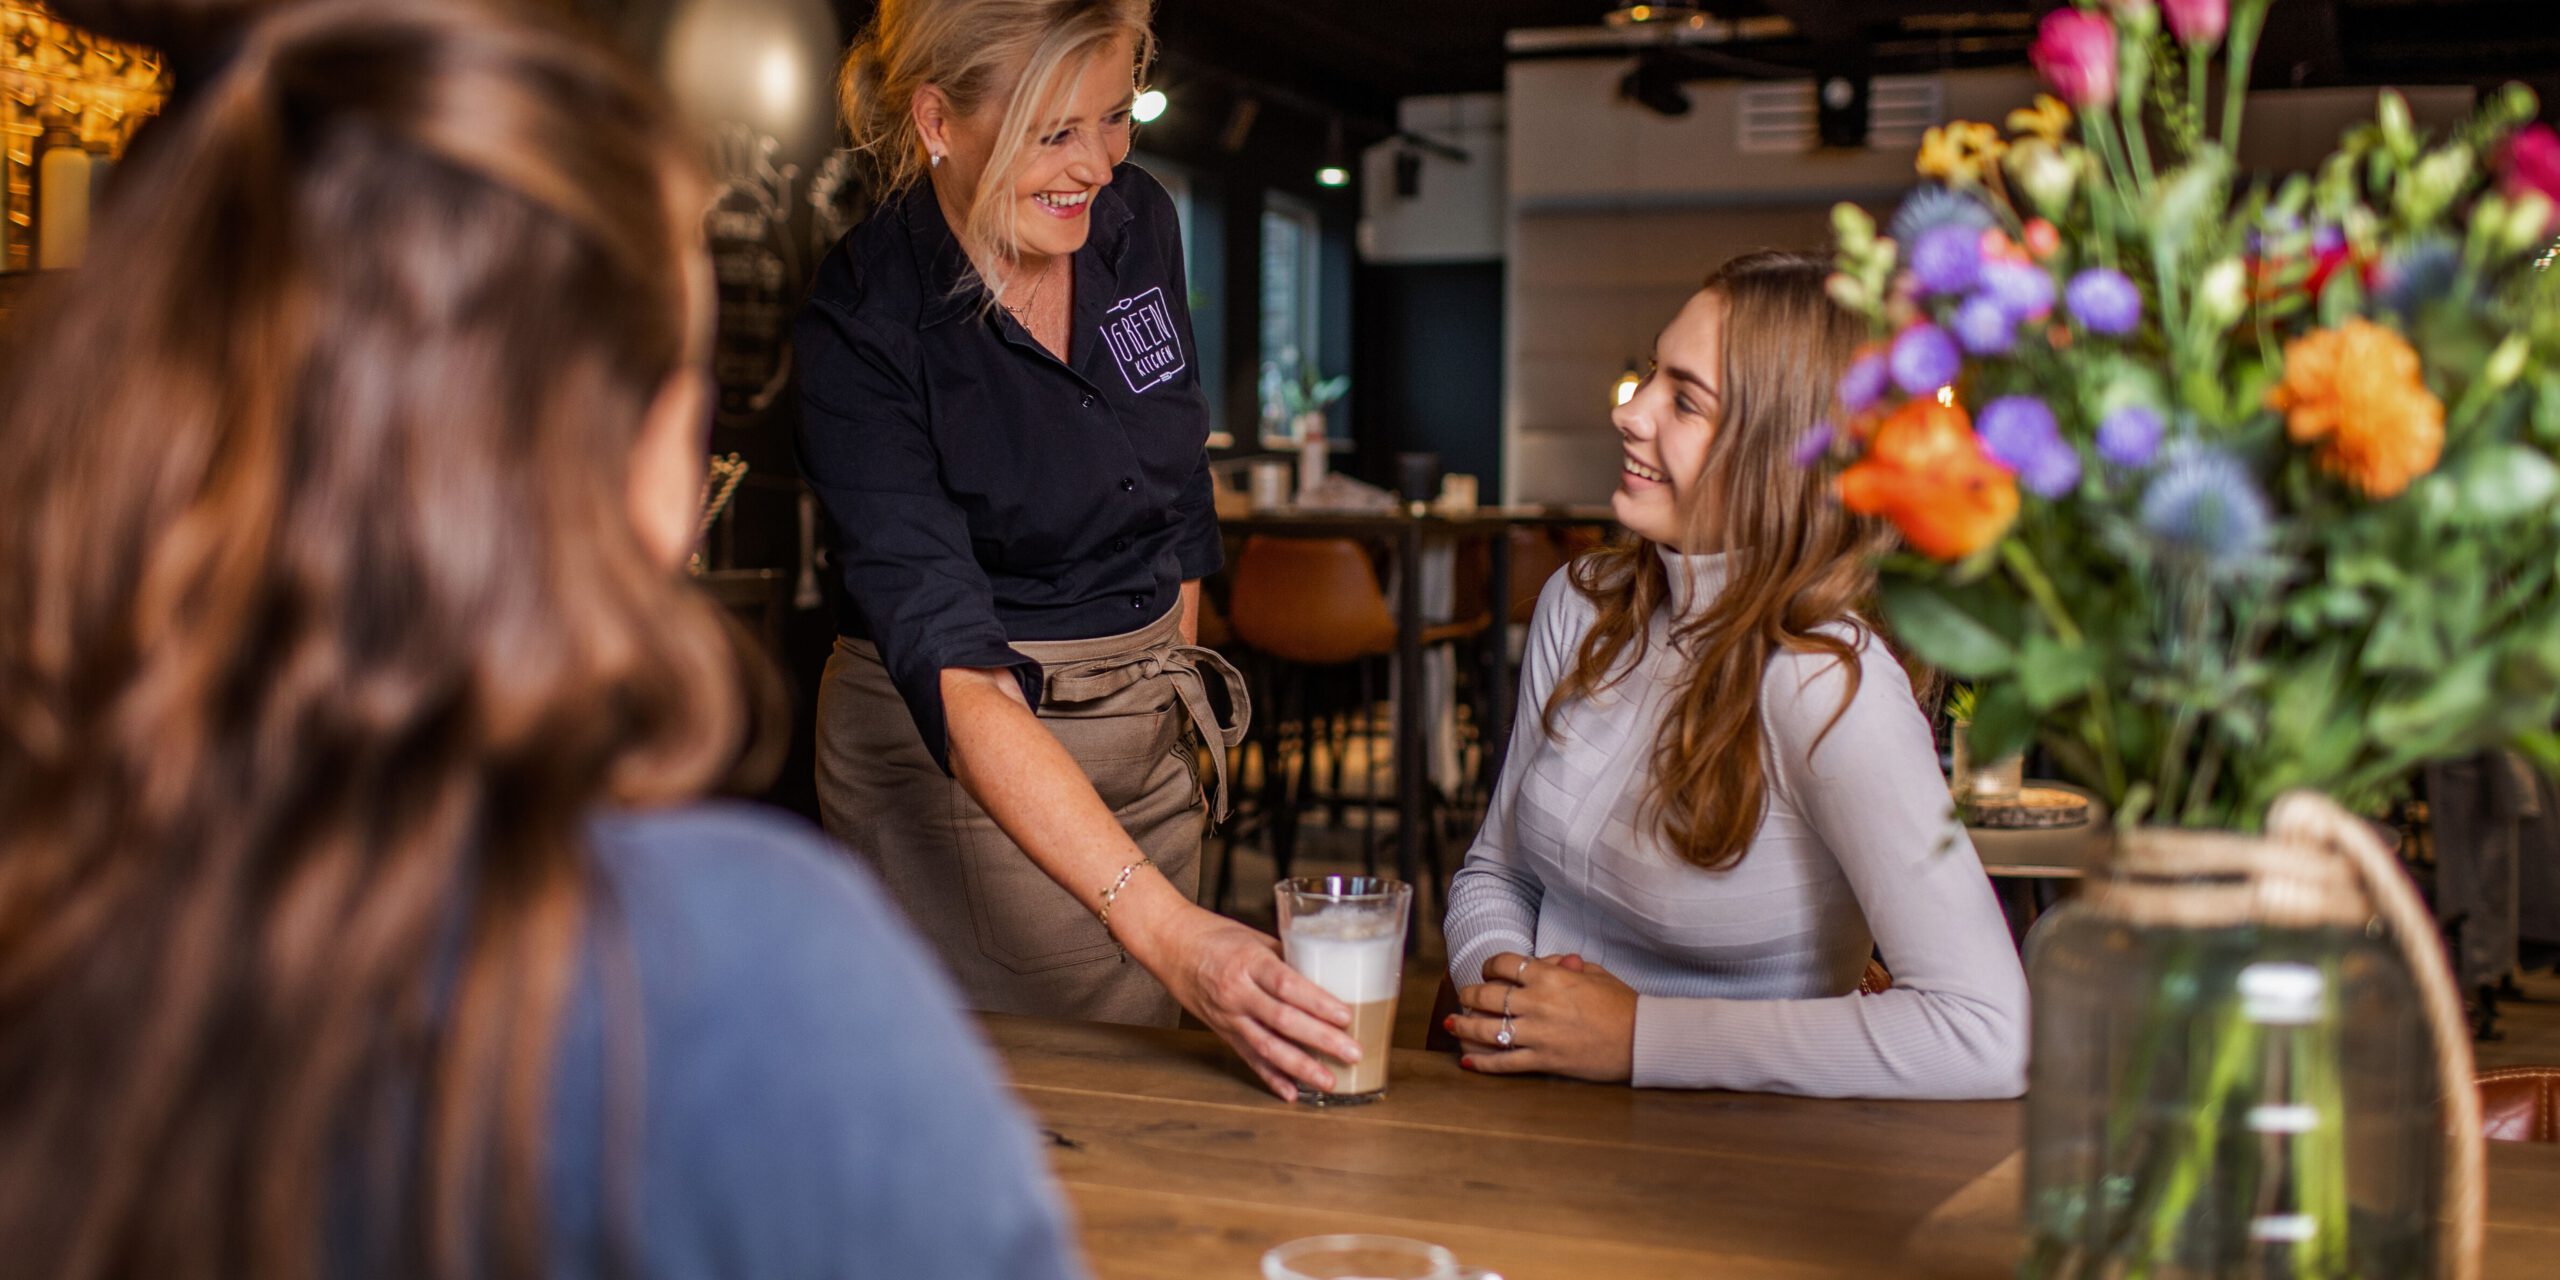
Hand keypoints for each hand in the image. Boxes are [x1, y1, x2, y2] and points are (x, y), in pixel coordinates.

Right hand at [1136, 902, 1359, 1100]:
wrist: (1170, 945)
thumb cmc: (1215, 935)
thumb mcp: (1254, 937)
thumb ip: (1288, 958)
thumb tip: (1326, 976)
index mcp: (1249, 962)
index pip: (1287, 985)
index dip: (1318, 1003)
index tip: (1346, 1015)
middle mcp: (1237, 992)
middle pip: (1284, 1020)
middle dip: (1321, 1039)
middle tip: (1352, 1052)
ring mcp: (1228, 1016)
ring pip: (1268, 1047)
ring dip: (1301, 1067)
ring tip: (1329, 1081)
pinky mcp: (1223, 1032)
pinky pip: (1249, 1059)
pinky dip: (1271, 1078)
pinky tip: (1292, 1093)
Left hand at [1447, 951, 1637, 1082]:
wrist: (1642, 1039)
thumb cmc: (1621, 1004)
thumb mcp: (1594, 974)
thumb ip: (1564, 966)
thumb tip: (1546, 961)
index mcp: (1551, 977)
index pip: (1504, 964)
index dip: (1490, 966)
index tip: (1488, 971)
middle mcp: (1538, 1004)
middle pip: (1486, 996)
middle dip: (1469, 995)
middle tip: (1464, 997)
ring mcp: (1538, 1034)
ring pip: (1487, 1030)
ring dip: (1464, 1027)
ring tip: (1452, 1024)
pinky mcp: (1543, 1061)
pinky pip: (1504, 1063)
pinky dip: (1482, 1063)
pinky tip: (1467, 1060)